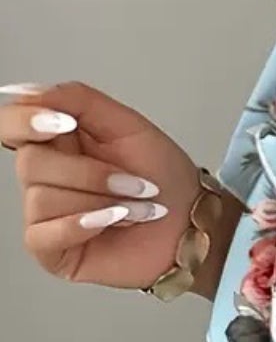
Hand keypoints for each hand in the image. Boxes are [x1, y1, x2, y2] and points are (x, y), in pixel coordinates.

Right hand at [2, 80, 210, 290]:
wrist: (192, 223)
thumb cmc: (164, 178)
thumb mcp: (126, 125)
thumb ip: (76, 100)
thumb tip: (26, 91)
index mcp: (56, 142)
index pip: (10, 124)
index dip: (26, 121)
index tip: (65, 124)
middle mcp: (44, 177)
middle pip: (30, 163)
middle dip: (91, 173)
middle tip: (134, 183)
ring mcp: (45, 215)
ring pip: (42, 198)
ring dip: (101, 201)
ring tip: (134, 208)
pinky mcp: (52, 250)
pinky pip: (43, 234)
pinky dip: (82, 225)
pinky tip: (112, 222)